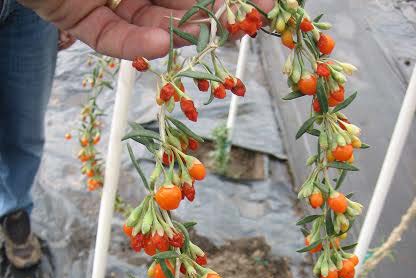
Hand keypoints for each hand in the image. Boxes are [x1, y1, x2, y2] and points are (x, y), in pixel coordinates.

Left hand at [18, 0, 272, 59]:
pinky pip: (111, 37)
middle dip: (201, 16)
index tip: (265, 9)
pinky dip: (134, 43)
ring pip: (149, 23)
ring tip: (184, 31)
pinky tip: (159, 42)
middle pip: (180, 2)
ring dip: (170, 30)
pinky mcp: (81, 16)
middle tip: (220, 26)